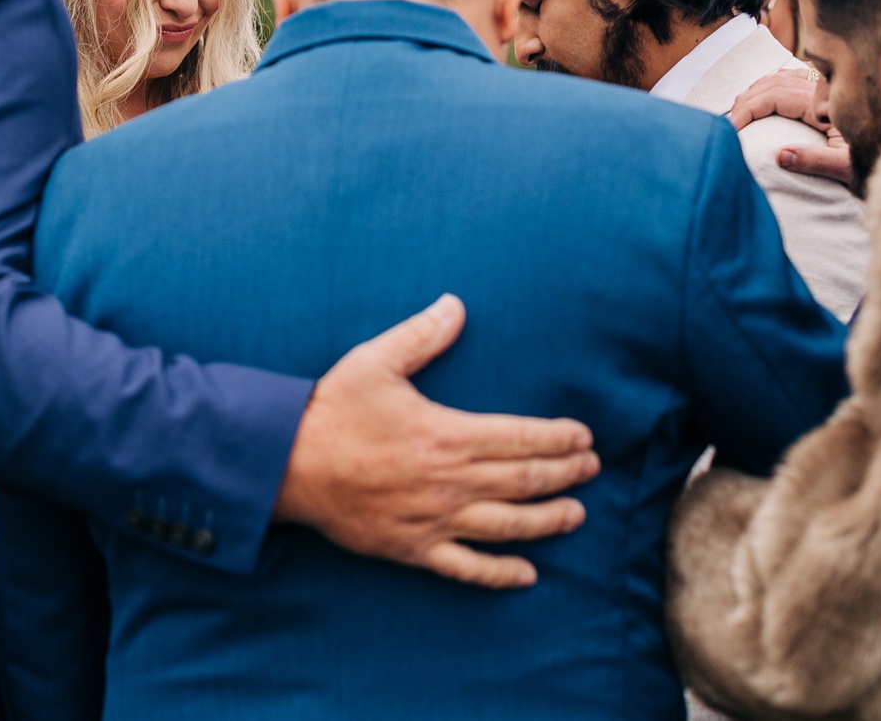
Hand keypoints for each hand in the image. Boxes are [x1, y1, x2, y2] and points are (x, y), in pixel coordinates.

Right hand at [275, 295, 598, 589]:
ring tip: (576, 515)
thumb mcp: (376, 360)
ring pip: (507, 526)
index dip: (558, 439)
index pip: (520, 438)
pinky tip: (528, 574)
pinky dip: (500, 573)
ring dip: (548, 521)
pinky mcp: (414, 549)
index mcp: (447, 434)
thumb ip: (422, 335)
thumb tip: (456, 305)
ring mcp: (434, 520)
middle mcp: (450, 481)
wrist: (288, 465)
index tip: (585, 438)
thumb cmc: (333, 410)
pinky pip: (467, 568)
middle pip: (524, 481)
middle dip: (565, 475)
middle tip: (591, 469)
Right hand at [729, 70, 852, 184]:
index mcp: (823, 103)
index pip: (773, 97)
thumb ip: (816, 161)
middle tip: (730, 121)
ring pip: (782, 75)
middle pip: (772, 82)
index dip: (747, 110)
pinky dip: (774, 84)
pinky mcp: (832, 86)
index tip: (732, 128)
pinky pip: (795, 76)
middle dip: (746, 100)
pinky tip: (768, 96)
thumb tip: (780, 156)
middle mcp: (824, 87)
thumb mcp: (849, 167)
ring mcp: (828, 83)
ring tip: (742, 109)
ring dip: (758, 90)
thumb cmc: (880, 156)